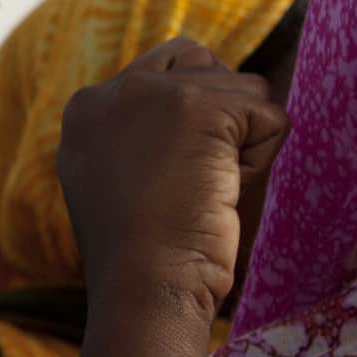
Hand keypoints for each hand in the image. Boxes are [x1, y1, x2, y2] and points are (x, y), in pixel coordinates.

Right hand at [57, 39, 287, 335]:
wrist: (143, 290)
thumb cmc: (142, 258)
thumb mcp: (121, 182)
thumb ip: (143, 135)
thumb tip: (214, 116)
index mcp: (86, 110)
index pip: (166, 71)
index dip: (192, 121)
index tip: (171, 179)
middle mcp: (112, 90)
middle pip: (205, 66)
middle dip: (222, 118)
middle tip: (190, 183)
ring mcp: (152, 92)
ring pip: (243, 89)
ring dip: (243, 144)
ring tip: (204, 191)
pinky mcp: (197, 105)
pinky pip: (270, 116)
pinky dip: (262, 161)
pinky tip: (221, 195)